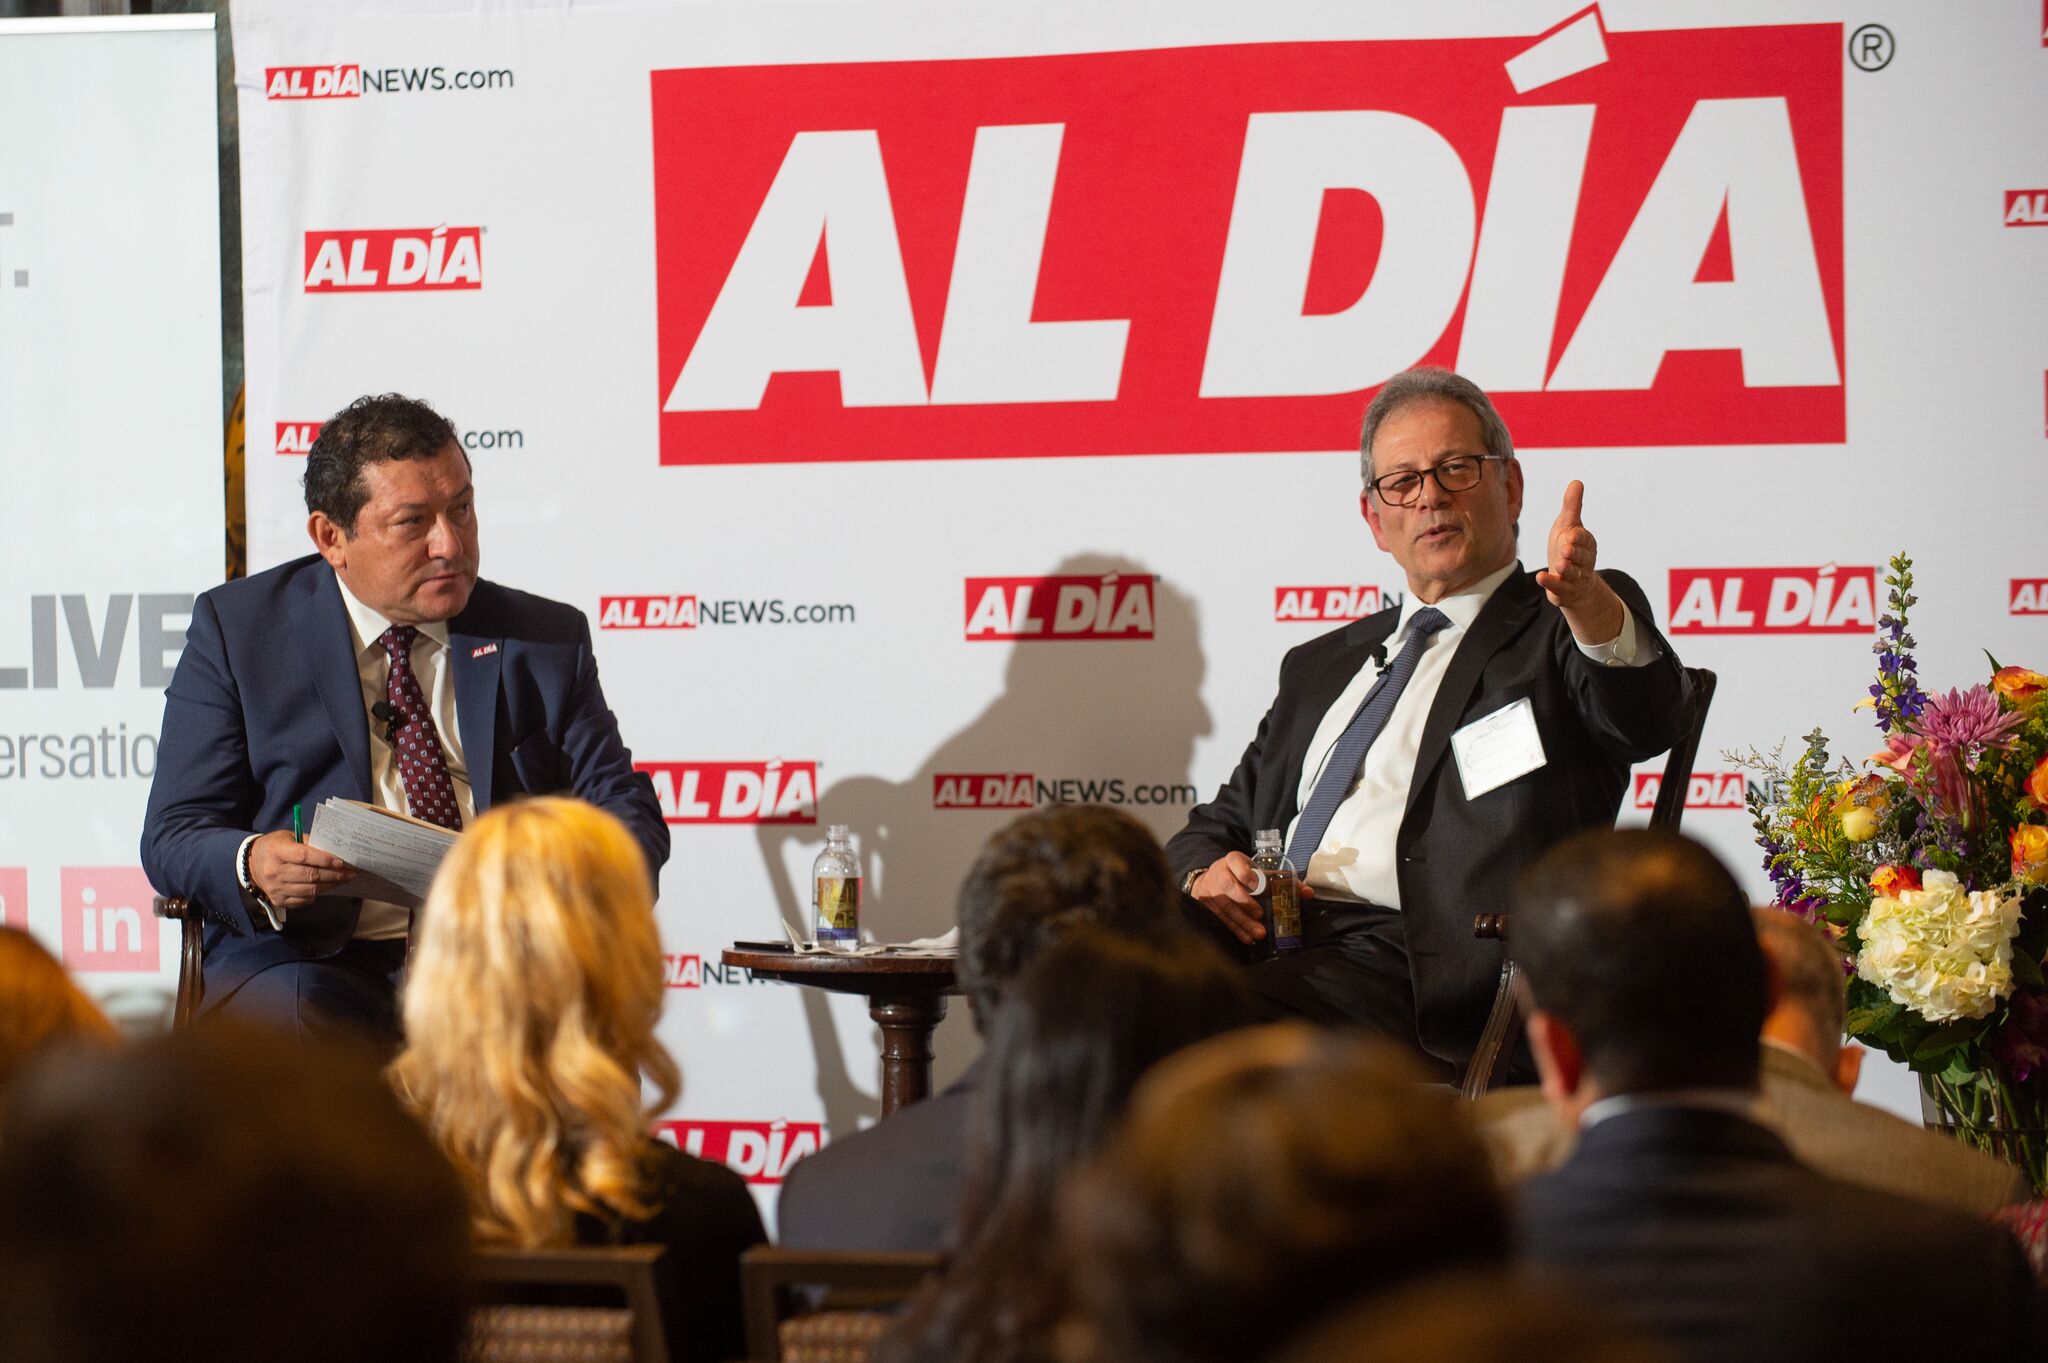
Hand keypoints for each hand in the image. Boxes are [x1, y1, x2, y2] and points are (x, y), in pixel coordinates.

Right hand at [247, 831, 353, 911]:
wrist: (251, 865)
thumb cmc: (274, 847)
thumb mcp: (289, 837)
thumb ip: (309, 842)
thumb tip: (334, 850)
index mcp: (277, 852)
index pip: (304, 856)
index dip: (325, 859)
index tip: (342, 862)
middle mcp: (275, 871)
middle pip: (310, 875)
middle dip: (334, 875)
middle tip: (351, 873)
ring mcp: (276, 888)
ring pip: (310, 890)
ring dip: (330, 885)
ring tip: (343, 880)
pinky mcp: (279, 900)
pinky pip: (304, 900)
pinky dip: (318, 894)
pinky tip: (325, 887)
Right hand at [1189, 852, 1313, 945]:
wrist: (1213, 879)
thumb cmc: (1243, 876)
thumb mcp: (1260, 873)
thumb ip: (1283, 881)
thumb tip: (1309, 893)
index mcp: (1233, 860)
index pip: (1235, 861)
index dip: (1245, 873)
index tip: (1256, 884)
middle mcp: (1218, 872)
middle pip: (1228, 886)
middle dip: (1244, 902)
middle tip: (1259, 915)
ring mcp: (1209, 889)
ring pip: (1223, 905)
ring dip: (1241, 921)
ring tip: (1258, 934)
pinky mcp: (1205, 904)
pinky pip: (1218, 918)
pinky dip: (1233, 929)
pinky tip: (1246, 938)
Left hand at [1533, 480, 1622, 644]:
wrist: (1571, 582)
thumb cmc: (1568, 548)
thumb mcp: (1568, 526)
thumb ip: (1572, 507)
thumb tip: (1576, 481)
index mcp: (1586, 544)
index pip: (1584, 540)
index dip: (1578, 538)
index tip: (1571, 534)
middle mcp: (1584, 561)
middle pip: (1581, 557)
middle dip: (1574, 554)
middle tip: (1566, 550)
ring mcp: (1575, 578)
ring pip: (1573, 574)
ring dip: (1566, 569)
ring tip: (1559, 564)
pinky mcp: (1563, 591)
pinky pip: (1559, 588)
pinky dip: (1551, 583)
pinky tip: (1541, 577)